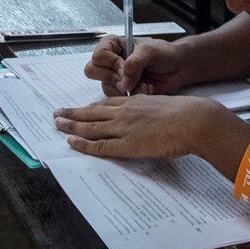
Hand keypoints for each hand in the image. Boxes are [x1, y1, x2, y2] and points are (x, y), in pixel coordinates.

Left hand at [53, 94, 223, 160]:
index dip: (89, 108)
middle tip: (57, 114)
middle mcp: (123, 113)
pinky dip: (84, 144)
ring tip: (57, 125)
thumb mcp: (161, 106)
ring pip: (90, 127)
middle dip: (72, 114)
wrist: (192, 120)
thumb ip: (149, 111)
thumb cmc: (184, 114)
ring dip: (71, 126)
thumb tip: (149, 119)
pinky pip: (100, 145)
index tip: (78, 109)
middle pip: (91, 113)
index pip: (105, 105)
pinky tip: (72, 142)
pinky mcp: (127, 144)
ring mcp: (123, 128)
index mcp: (133, 103)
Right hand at [83, 35, 187, 96]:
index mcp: (112, 45)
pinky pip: (117, 98)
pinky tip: (146, 89)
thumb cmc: (163, 53)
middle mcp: (109, 60)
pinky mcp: (123, 90)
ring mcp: (115, 76)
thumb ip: (134, 64)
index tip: (126, 66)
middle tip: (130, 79)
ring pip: (105, 87)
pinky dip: (133, 96)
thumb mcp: (149, 52)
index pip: (98, 55)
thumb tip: (123, 83)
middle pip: (93, 71)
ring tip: (144, 85)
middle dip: (113, 78)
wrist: (177, 68)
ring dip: (126, 89)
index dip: (111, 63)